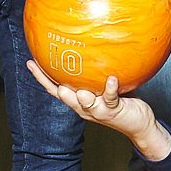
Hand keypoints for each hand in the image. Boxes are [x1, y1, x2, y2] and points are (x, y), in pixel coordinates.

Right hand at [24, 61, 170, 154]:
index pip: (55, 89)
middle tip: (42, 69)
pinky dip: (109, 89)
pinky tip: (111, 78)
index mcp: (79, 101)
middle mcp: (84, 107)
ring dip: (79, 95)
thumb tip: (94, 46)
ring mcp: (98, 110)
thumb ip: (97, 74)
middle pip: (64, 97)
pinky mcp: (114, 111)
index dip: (41, 78)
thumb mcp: (105, 88)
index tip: (30, 62)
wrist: (139, 125)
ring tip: (74, 87)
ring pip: (84, 102)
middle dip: (53, 85)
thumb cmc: (122, 103)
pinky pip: (110, 99)